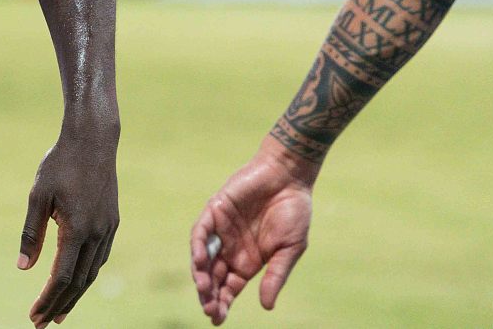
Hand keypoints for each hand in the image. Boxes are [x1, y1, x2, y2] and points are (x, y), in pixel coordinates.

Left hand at [17, 129, 118, 324]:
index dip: (47, 299)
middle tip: (43, 323)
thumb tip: (24, 268)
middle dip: (60, 305)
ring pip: (92, 273)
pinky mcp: (112, 222)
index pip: (61, 277)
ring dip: (75, 294)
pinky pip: (99, 257)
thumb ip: (31, 234)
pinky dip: (87, 274)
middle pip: (78, 282)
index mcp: (76, 230)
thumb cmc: (60, 164)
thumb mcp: (38, 196)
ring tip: (59, 311)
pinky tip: (77, 281)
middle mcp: (96, 235)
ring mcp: (108, 229)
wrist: (93, 140)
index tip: (34, 316)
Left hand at [189, 139, 317, 324]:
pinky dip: (198, 246)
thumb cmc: (294, 213)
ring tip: (203, 289)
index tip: (216, 320)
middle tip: (208, 309)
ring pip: (204, 257)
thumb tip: (266, 306)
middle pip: (213, 276)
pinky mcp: (215, 211)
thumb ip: (276, 275)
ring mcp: (222, 230)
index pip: (230, 287)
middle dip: (209, 294)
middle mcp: (231, 248)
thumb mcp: (289, 249)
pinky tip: (200, 260)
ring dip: (201, 274)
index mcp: (248, 261)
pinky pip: (202, 231)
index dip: (222, 303)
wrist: (289, 177)